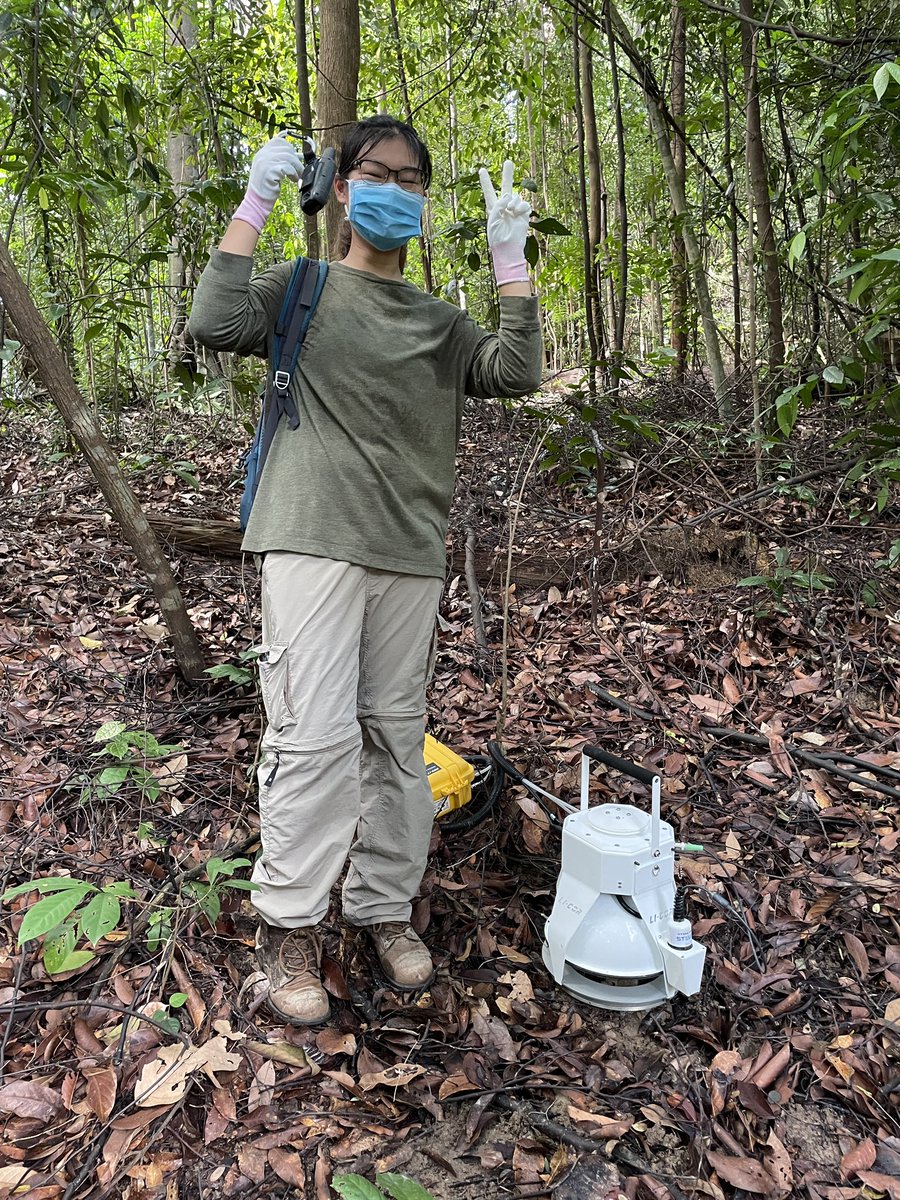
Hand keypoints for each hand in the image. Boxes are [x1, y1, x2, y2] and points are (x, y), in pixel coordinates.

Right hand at [232, 133, 303, 232]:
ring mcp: (265, 162)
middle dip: (295, 158)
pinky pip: (287, 167)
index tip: (295, 158)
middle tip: (298, 170)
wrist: (257, 202)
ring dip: (297, 167)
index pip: (278, 141)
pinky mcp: (269, 170)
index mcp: (261, 154)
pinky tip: (293, 179)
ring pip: (289, 157)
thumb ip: (277, 162)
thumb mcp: (269, 171)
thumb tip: (294, 157)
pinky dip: (294, 174)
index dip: (289, 148)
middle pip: (285, 147)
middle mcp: (262, 155)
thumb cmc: (265, 189)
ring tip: (297, 176)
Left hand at [479, 160, 531, 285]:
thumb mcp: (493, 218)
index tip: (481, 170)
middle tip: (508, 162)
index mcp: (493, 209)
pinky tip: (517, 214)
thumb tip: (510, 195)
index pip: (489, 192)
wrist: (508, 248)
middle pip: (506, 187)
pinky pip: (523, 204)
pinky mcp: (523, 215)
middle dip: (507, 175)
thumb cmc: (497, 236)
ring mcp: (514, 210)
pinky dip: (520, 207)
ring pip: (515, 196)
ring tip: (510, 212)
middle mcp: (504, 207)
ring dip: (513, 202)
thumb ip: (499, 204)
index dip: (486, 182)